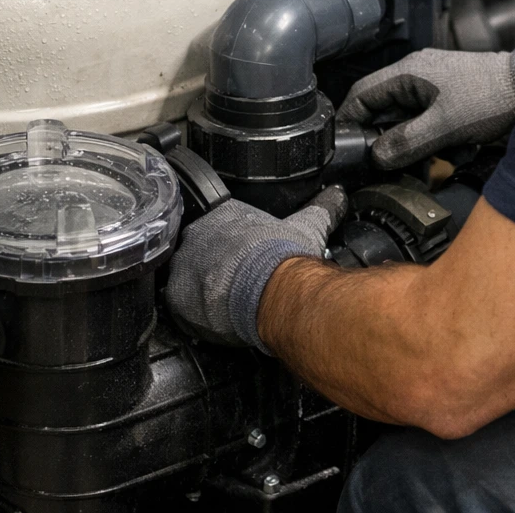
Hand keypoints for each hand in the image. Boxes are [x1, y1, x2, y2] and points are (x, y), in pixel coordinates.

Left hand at [165, 186, 346, 351]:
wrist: (274, 289)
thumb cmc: (287, 257)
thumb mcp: (307, 225)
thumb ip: (321, 207)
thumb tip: (337, 195)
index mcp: (222, 214)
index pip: (215, 224)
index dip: (228, 245)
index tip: (240, 257)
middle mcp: (195, 235)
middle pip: (196, 251)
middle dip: (211, 266)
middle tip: (233, 282)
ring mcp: (182, 266)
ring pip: (186, 279)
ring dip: (200, 290)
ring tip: (225, 303)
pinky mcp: (177, 300)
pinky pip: (180, 309)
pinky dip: (194, 316)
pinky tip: (215, 319)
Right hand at [338, 45, 514, 169]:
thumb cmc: (492, 98)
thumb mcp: (443, 127)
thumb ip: (405, 143)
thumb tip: (376, 156)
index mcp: (409, 72)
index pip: (362, 94)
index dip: (349, 120)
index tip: (345, 146)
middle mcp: (418, 74)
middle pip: (383, 108)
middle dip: (382, 137)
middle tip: (383, 163)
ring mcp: (436, 85)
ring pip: (406, 117)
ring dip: (409, 141)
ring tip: (419, 161)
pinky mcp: (452, 97)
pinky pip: (427, 120)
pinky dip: (428, 138)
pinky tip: (443, 153)